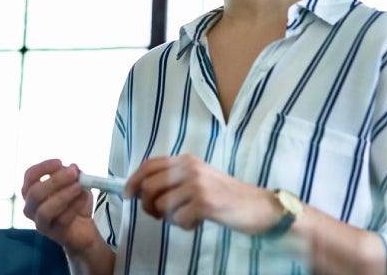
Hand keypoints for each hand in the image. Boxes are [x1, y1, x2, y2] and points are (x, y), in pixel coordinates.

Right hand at [21, 160, 103, 255]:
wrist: (84, 230)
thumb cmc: (75, 203)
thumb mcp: (75, 184)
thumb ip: (73, 175)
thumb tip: (73, 167)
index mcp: (31, 191)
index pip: (29, 176)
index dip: (43, 168)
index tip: (60, 162)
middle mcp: (31, 207)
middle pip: (35, 193)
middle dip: (55, 181)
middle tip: (73, 173)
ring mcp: (40, 223)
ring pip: (45, 210)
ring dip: (63, 195)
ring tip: (79, 186)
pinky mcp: (54, 234)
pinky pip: (61, 220)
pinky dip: (74, 206)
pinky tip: (84, 197)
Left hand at [125, 155, 275, 233]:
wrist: (260, 207)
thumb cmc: (227, 196)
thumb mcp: (199, 179)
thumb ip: (175, 180)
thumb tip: (141, 190)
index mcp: (187, 160)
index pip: (149, 165)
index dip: (133, 180)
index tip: (126, 194)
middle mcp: (190, 168)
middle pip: (148, 186)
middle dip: (148, 205)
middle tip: (160, 215)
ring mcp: (198, 184)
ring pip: (161, 205)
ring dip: (169, 218)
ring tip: (186, 217)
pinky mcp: (205, 203)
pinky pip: (178, 219)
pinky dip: (184, 226)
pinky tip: (198, 222)